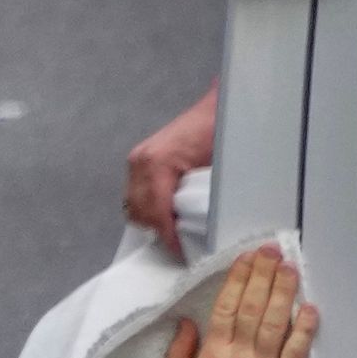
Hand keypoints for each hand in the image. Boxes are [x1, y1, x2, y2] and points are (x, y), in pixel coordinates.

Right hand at [121, 85, 218, 241]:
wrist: (221, 106)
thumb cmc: (223, 131)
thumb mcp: (220, 165)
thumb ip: (205, 196)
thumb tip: (204, 228)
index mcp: (158, 162)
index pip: (155, 210)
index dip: (168, 234)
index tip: (181, 251)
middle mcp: (141, 161)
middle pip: (139, 210)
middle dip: (158, 230)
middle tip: (181, 244)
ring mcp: (137, 160)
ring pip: (133, 204)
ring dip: (152, 220)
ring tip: (175, 229)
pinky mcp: (140, 161)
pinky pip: (137, 194)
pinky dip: (149, 207)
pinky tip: (169, 212)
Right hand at [159, 239, 313, 357]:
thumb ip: (178, 355)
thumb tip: (185, 323)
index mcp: (211, 356)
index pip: (226, 308)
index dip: (238, 279)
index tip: (247, 258)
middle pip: (253, 308)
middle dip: (263, 275)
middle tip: (272, 251)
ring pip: (275, 323)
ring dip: (284, 293)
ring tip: (290, 268)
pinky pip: (297, 353)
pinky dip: (303, 329)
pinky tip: (309, 309)